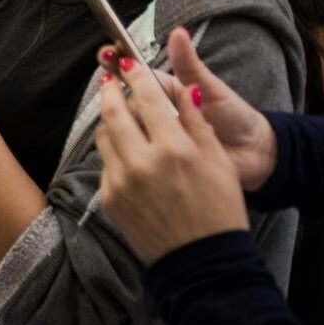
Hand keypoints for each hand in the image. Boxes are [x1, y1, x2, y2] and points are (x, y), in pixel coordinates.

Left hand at [95, 45, 249, 264]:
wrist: (202, 261)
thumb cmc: (219, 210)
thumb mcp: (218, 161)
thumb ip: (195, 122)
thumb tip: (183, 90)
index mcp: (173, 149)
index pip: (146, 98)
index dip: (136, 75)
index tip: (128, 62)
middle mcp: (141, 162)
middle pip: (113, 111)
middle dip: (111, 90)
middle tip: (111, 79)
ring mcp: (121, 181)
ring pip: (104, 135)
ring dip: (110, 120)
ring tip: (120, 114)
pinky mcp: (109, 198)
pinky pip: (106, 163)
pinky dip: (115, 152)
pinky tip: (129, 154)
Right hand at [109, 28, 278, 191]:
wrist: (253, 153)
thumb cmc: (234, 116)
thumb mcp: (210, 88)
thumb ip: (189, 63)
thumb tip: (178, 31)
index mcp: (164, 89)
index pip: (133, 73)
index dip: (117, 62)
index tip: (107, 54)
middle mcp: (154, 111)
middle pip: (125, 99)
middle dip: (120, 93)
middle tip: (123, 92)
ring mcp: (154, 134)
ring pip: (129, 124)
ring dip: (131, 121)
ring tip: (148, 121)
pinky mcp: (158, 156)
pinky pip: (139, 149)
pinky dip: (136, 145)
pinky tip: (140, 143)